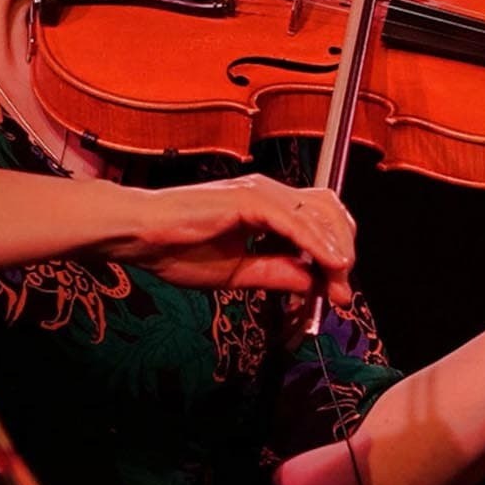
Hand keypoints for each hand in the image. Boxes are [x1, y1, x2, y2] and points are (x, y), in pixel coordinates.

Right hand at [101, 174, 354, 302]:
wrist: (140, 236)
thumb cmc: (177, 249)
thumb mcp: (237, 272)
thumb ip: (276, 273)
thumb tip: (313, 283)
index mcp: (267, 207)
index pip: (319, 223)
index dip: (335, 255)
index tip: (339, 293)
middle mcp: (269, 193)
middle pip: (329, 213)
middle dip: (344, 252)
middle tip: (343, 292)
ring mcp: (260, 191)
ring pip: (319, 214)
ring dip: (336, 250)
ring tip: (339, 283)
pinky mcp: (249, 198)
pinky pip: (294, 221)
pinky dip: (317, 243)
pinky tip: (330, 264)